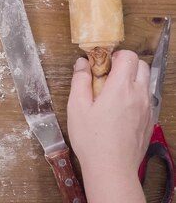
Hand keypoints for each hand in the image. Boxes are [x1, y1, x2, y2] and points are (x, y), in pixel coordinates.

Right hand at [67, 50, 151, 202]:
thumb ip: (80, 81)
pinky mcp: (148, 121)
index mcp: (121, 88)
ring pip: (146, 82)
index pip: (128, 56)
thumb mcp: (77, 107)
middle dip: (125, 64)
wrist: (111, 168)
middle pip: (141, 65)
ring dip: (132, 79)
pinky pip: (146, 99)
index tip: (101, 65)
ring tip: (113, 93)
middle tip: (107, 75)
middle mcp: (138, 95)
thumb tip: (81, 63)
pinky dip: (136, 95)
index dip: (114, 56)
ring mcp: (146, 108)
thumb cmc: (92, 139)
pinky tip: (119, 109)